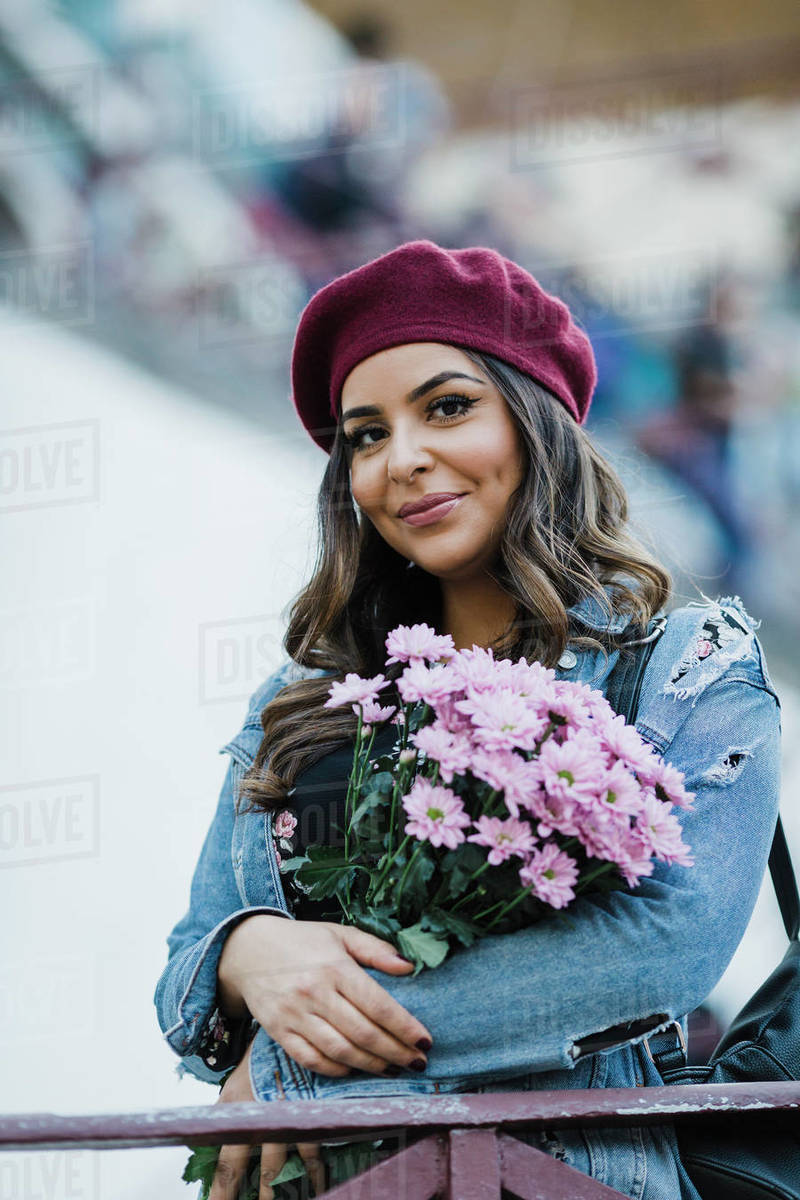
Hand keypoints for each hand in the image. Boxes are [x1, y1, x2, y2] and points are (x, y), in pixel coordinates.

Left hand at [208, 1040, 324, 1199]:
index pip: (228, 1164)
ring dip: (292, 1188)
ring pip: (294, 1163)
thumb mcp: (233, 1088)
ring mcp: (293, 1114)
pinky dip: (318, 1168)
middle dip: (262, 1196)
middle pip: (265, 1170)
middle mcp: (267, 1117)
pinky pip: (317, 1146)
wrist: (287, 1030)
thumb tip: (204, 1146)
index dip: (222, 1192)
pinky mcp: (315, 1108)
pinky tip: (319, 1183)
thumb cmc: (257, 1062)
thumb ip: (224, 1117)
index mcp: (240, 1114)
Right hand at [217, 916, 432, 1076]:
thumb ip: (375, 949)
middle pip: (363, 1033)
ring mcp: (295, 1015)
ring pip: (340, 1050)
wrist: (248, 950)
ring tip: (393, 1070)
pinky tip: (355, 1069)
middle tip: (417, 1062)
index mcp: (335, 967)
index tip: (425, 1041)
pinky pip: (311, 1060)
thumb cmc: (302, 941)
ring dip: (371, 1066)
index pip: (378, 1004)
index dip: (405, 1027)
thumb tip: (409, 967)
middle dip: (395, 1052)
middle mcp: (315, 992)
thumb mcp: (340, 935)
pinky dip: (336, 1070)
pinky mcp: (279, 1032)